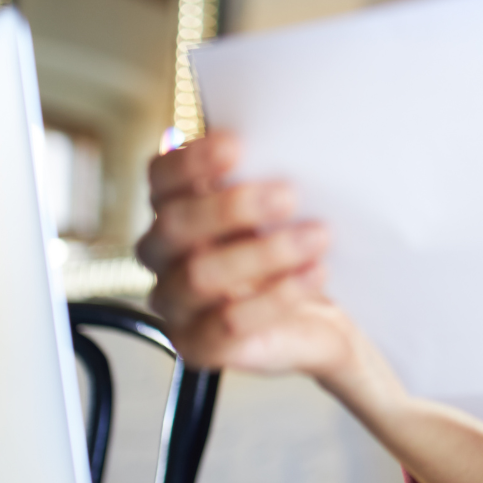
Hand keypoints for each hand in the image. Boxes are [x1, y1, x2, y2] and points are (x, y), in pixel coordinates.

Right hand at [136, 131, 351, 377]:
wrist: (320, 317)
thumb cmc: (294, 247)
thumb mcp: (287, 206)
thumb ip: (274, 172)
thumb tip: (299, 136)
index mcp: (176, 207)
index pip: (161, 177)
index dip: (192, 160)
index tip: (238, 144)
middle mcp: (164, 254)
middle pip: (176, 225)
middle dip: (233, 207)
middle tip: (290, 193)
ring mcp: (176, 303)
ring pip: (201, 275)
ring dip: (265, 253)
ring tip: (317, 236)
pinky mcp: (198, 345)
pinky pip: (227, 324)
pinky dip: (276, 296)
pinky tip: (314, 273)